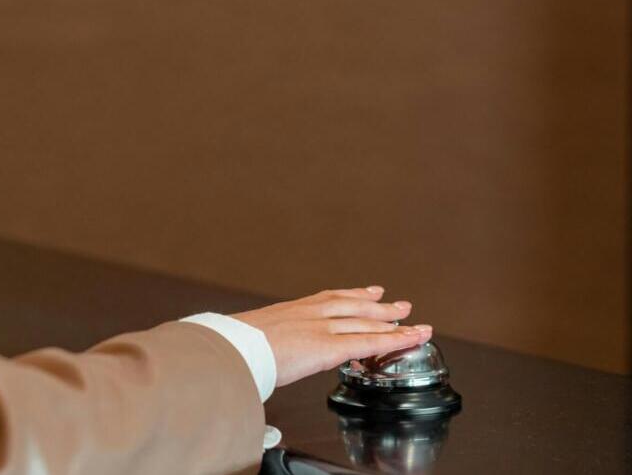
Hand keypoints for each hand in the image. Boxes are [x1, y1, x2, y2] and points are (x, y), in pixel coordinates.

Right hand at [232, 287, 431, 386]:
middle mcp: (311, 314)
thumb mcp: (253, 336)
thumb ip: (267, 342)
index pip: (330, 298)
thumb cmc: (236, 346)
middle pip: (354, 306)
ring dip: (393, 323)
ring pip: (365, 323)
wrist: (233, 348)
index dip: (353, 294)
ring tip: (413, 322)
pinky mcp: (329, 347)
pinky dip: (392, 340)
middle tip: (399, 303)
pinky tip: (408, 339)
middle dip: (380, 306)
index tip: (369, 291)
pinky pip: (368, 343)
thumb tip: (260, 355)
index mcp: (293, 311)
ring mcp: (321, 328)